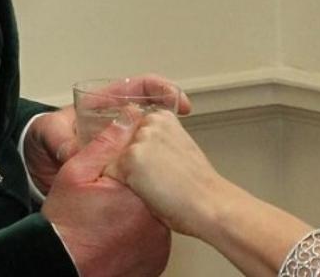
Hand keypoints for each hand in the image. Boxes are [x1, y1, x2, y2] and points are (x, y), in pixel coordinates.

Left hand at [25, 75, 191, 193]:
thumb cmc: (43, 139)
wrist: (34, 163)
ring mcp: (118, 139)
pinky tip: (161, 169)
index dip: (160, 88)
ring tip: (178, 146)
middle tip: (184, 118)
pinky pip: (139, 156)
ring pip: (148, 133)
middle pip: (152, 108)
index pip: (138, 87)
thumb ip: (61, 141)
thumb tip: (72, 152)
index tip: (175, 98)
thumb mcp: (49, 135)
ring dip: (165, 136)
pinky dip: (151, 160)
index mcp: (104, 103)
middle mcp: (115, 119)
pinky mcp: (117, 160)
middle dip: (171, 110)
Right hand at [41, 110, 170, 276]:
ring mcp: (158, 242)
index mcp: (137, 192)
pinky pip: (157, 235)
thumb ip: (104, 144)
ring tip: (117, 214)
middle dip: (141, 186)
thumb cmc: (64, 223)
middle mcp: (154, 219)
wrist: (61, 264)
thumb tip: (128, 118)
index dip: (136, 163)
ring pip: (158, 211)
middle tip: (114, 197)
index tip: (121, 171)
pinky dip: (144, 231)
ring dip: (144, 208)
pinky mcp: (157, 259)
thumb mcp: (75, 173)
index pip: (151, 164)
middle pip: (156, 188)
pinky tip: (124, 230)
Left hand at [109, 110, 233, 238]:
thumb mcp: (179, 149)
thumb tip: (140, 150)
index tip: (158, 166)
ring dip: (126, 176)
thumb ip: (157, 142)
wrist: (209, 203)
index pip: (132, 132)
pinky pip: (110, 175)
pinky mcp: (130, 158)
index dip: (142, 154)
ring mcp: (139, 139)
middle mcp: (150, 121)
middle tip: (159, 178)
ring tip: (155, 185)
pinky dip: (121, 188)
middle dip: (131, 163)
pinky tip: (146, 192)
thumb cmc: (198, 185)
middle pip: (120, 145)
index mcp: (164, 117)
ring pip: (114, 160)